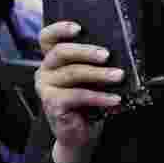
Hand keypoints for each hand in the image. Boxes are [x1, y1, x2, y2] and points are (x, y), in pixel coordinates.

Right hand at [35, 21, 124, 162]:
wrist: (79, 134)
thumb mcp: (90, 80)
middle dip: (86, 51)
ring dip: (99, 74)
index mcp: (51, 60)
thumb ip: (94, 65)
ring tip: (118, 76)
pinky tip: (114, 99)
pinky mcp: (52, 103)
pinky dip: (100, 97)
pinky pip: (78, 95)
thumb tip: (117, 55)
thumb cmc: (86, 103)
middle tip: (106, 55)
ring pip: (73, 73)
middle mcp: (44, 71)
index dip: (59, 29)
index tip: (78, 28)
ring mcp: (45, 88)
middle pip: (61, 52)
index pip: (47, 38)